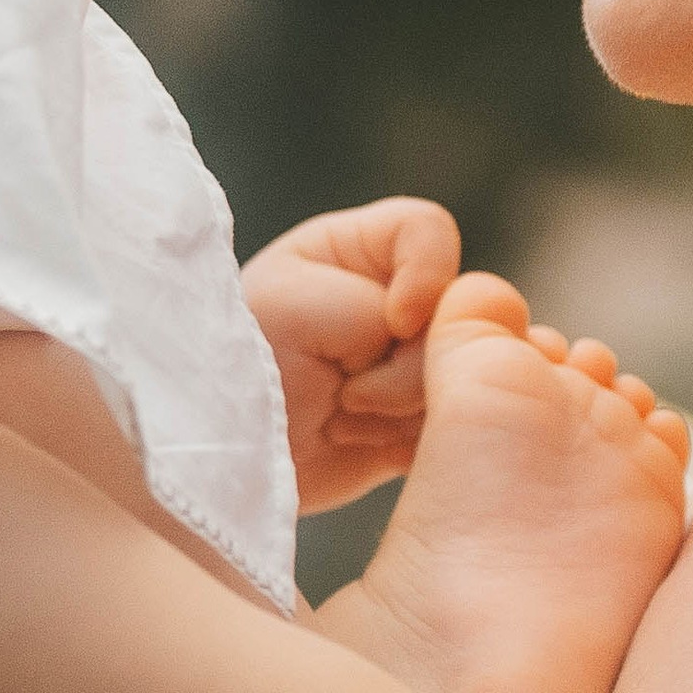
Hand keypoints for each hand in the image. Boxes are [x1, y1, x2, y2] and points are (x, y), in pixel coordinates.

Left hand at [242, 196, 461, 509]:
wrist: (221, 461)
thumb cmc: (241, 362)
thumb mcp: (300, 303)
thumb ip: (385, 307)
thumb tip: (460, 355)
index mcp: (362, 250)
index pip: (431, 231)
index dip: (427, 275)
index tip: (390, 323)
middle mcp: (399, 301)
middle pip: (463, 314)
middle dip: (412, 365)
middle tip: (352, 396)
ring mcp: (417, 364)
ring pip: (470, 377)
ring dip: (409, 410)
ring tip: (347, 423)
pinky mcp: (422, 424)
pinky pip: (462, 429)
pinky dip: (423, 444)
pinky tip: (378, 449)